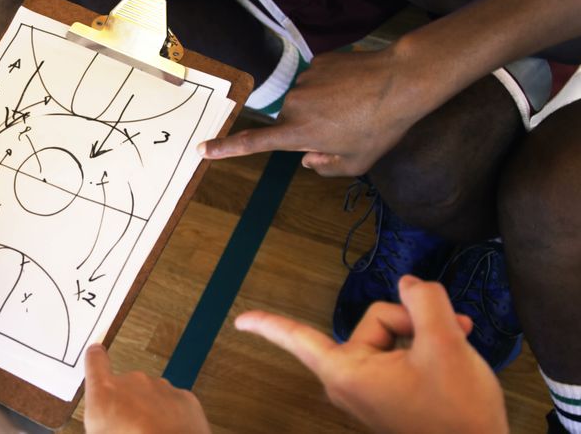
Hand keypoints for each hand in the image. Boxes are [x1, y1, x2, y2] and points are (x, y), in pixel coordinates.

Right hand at [84, 345, 208, 433]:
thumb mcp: (96, 431)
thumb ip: (97, 414)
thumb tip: (100, 420)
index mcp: (106, 390)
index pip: (96, 360)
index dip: (95, 357)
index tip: (95, 354)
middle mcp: (133, 382)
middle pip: (126, 384)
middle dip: (127, 402)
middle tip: (127, 425)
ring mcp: (160, 387)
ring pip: (151, 395)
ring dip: (149, 410)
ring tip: (147, 432)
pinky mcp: (182, 397)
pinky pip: (173, 404)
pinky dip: (170, 416)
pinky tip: (165, 432)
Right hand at [199, 46, 429, 175]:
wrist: (402, 81)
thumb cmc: (381, 127)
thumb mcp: (356, 162)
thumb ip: (326, 167)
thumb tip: (308, 159)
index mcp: (298, 133)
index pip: (253, 143)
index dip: (226, 148)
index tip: (202, 149)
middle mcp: (294, 105)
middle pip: (291, 121)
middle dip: (310, 127)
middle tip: (346, 128)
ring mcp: (305, 80)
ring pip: (306, 99)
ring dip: (324, 105)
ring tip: (356, 106)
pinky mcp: (319, 62)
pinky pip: (319, 78)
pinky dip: (333, 85)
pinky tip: (356, 87)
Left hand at [235, 276, 507, 433]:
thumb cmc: (458, 414)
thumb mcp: (446, 343)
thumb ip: (424, 301)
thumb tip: (410, 284)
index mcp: (348, 373)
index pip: (298, 339)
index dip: (269, 325)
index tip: (240, 321)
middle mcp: (351, 381)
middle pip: (375, 321)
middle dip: (411, 321)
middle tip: (445, 337)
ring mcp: (370, 387)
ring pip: (393, 333)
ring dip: (426, 334)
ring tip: (454, 350)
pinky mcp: (389, 391)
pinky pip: (401, 352)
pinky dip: (426, 347)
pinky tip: (454, 349)